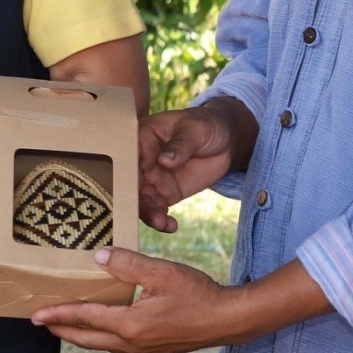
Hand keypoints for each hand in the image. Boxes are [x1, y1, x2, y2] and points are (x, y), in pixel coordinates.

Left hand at [28, 248, 232, 352]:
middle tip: (41, 323)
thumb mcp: (161, 271)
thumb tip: (98, 256)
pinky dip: (101, 337)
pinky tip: (102, 328)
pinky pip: (118, 346)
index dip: (58, 314)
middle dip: (62, 330)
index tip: (36, 314)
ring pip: (102, 345)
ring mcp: (143, 351)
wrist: (229, 320)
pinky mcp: (154, 351)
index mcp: (130, 325)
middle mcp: (132, 344)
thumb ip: (127, 263)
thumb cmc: (198, 295)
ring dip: (81, 335)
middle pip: (87, 339)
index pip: (85, 318)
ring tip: (65, 324)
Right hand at [139, 99, 254, 231]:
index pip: (128, 154)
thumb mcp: (197, 130)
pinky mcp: (165, 193)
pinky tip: (171, 227)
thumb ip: (181, 144)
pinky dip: (161, 220)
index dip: (125, 170)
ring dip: (147, 213)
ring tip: (161, 223)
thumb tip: (164, 160)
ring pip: (141, 199)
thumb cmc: (207, 125)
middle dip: (134, 199)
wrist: (226, 141)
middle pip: (130, 181)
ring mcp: (152, 178)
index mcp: (143, 136)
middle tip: (146, 212)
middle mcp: (142, 159)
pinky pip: (157, 209)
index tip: (131, 186)